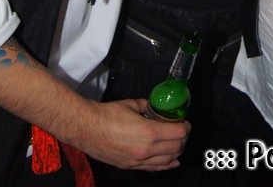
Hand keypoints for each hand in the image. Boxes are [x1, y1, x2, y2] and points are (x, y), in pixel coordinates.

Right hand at [73, 99, 189, 170]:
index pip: (178, 133)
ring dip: (176, 151)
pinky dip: (166, 165)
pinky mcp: (131, 166)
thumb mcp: (132, 104)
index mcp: (149, 132)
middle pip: (176, 148)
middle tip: (182, 130)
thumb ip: (148, 107)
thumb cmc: (107, 115)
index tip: (185, 122)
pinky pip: (154, 168)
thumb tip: (155, 107)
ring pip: (167, 160)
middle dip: (183, 139)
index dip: (185, 127)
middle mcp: (146, 150)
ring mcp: (138, 161)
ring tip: (177, 143)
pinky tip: (172, 162)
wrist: (87, 129)